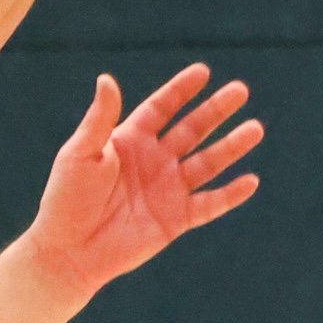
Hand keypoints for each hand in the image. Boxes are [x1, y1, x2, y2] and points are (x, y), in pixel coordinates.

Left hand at [24, 64, 257, 301]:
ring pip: (207, 163)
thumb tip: (106, 78)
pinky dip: (230, 195)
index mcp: (130, 140)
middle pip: (192, 130)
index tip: (203, 72)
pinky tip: (251, 181)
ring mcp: (167, 190)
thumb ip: (99, 118)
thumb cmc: (67, 198)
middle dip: (216, 111)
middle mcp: (153, 161)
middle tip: (240, 91)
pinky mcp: (175, 219)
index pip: (162, 109)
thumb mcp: (80, 153)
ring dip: (231, 147)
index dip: (181, 90)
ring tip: (255, 129)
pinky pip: (209, 205)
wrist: (68, 251)